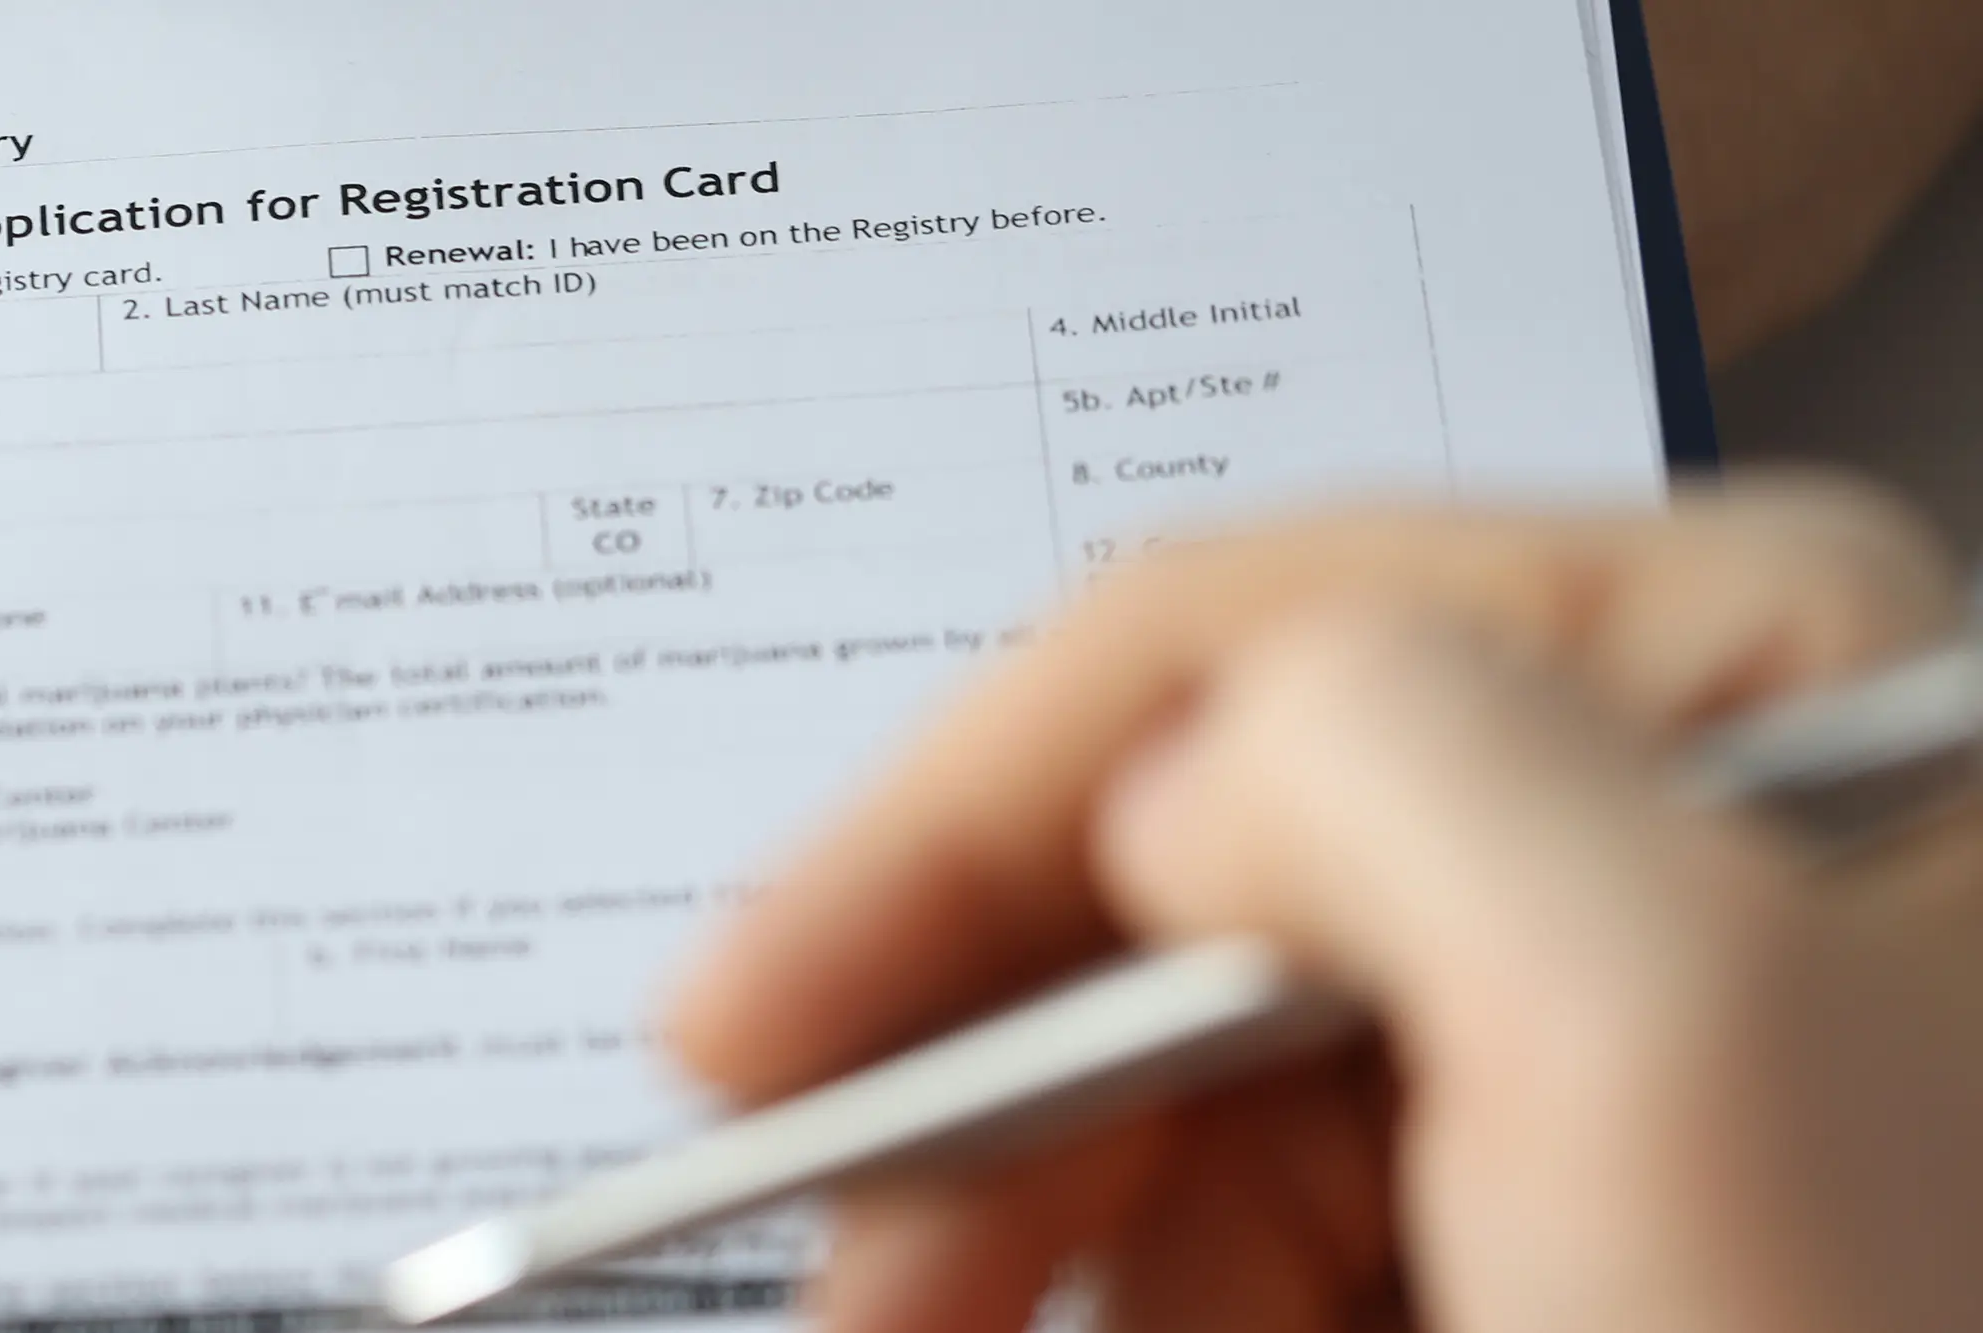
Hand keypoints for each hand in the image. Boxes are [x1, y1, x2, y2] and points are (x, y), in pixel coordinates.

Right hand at [666, 479, 1982, 1332]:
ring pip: (1196, 1085)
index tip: (742, 1041)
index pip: (1251, 640)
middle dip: (992, 1082)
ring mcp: (1634, 1065)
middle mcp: (1704, 840)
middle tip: (843, 1269)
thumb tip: (1167, 796)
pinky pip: (1255, 1238)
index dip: (946, 830)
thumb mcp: (1656, 1012)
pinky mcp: (1566, 1238)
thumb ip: (1380, 752)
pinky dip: (1148, 1302)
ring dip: (1040, 1235)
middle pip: (1189, 875)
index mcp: (1782, 688)